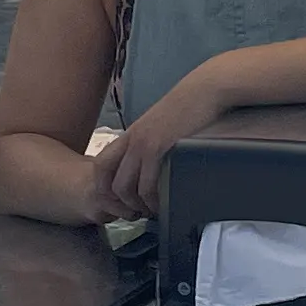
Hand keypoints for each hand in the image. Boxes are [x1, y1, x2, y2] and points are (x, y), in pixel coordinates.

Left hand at [96, 58, 238, 218]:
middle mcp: (131, 140)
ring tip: (150, 212)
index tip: (120, 202)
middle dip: (117, 204)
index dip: (104, 188)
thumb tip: (155, 161)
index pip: (101, 165)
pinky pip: (147, 185)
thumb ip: (152, 141)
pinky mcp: (159, 149)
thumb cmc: (190, 107)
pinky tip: (163, 204)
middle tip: (134, 214)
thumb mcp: (162, 125)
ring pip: (124, 188)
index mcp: (130, 134)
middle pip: (107, 180)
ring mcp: (143, 145)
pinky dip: (152, 201)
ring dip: (135, 206)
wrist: (204, 91)